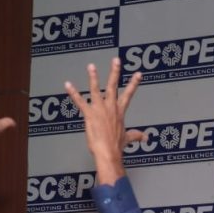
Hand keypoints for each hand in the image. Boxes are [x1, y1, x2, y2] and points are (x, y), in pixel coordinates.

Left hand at [63, 58, 142, 184]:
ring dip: (93, 77)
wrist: (108, 152)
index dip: (133, 84)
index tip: (138, 74)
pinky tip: (68, 85)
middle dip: (115, 72)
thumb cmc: (117, 146)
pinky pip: (80, 101)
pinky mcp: (89, 114)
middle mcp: (110, 107)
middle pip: (113, 86)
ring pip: (96, 89)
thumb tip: (145, 137)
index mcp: (119, 112)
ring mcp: (99, 109)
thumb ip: (136, 135)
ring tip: (91, 66)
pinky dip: (73, 93)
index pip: (128, 94)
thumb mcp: (127, 139)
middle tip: (116, 60)